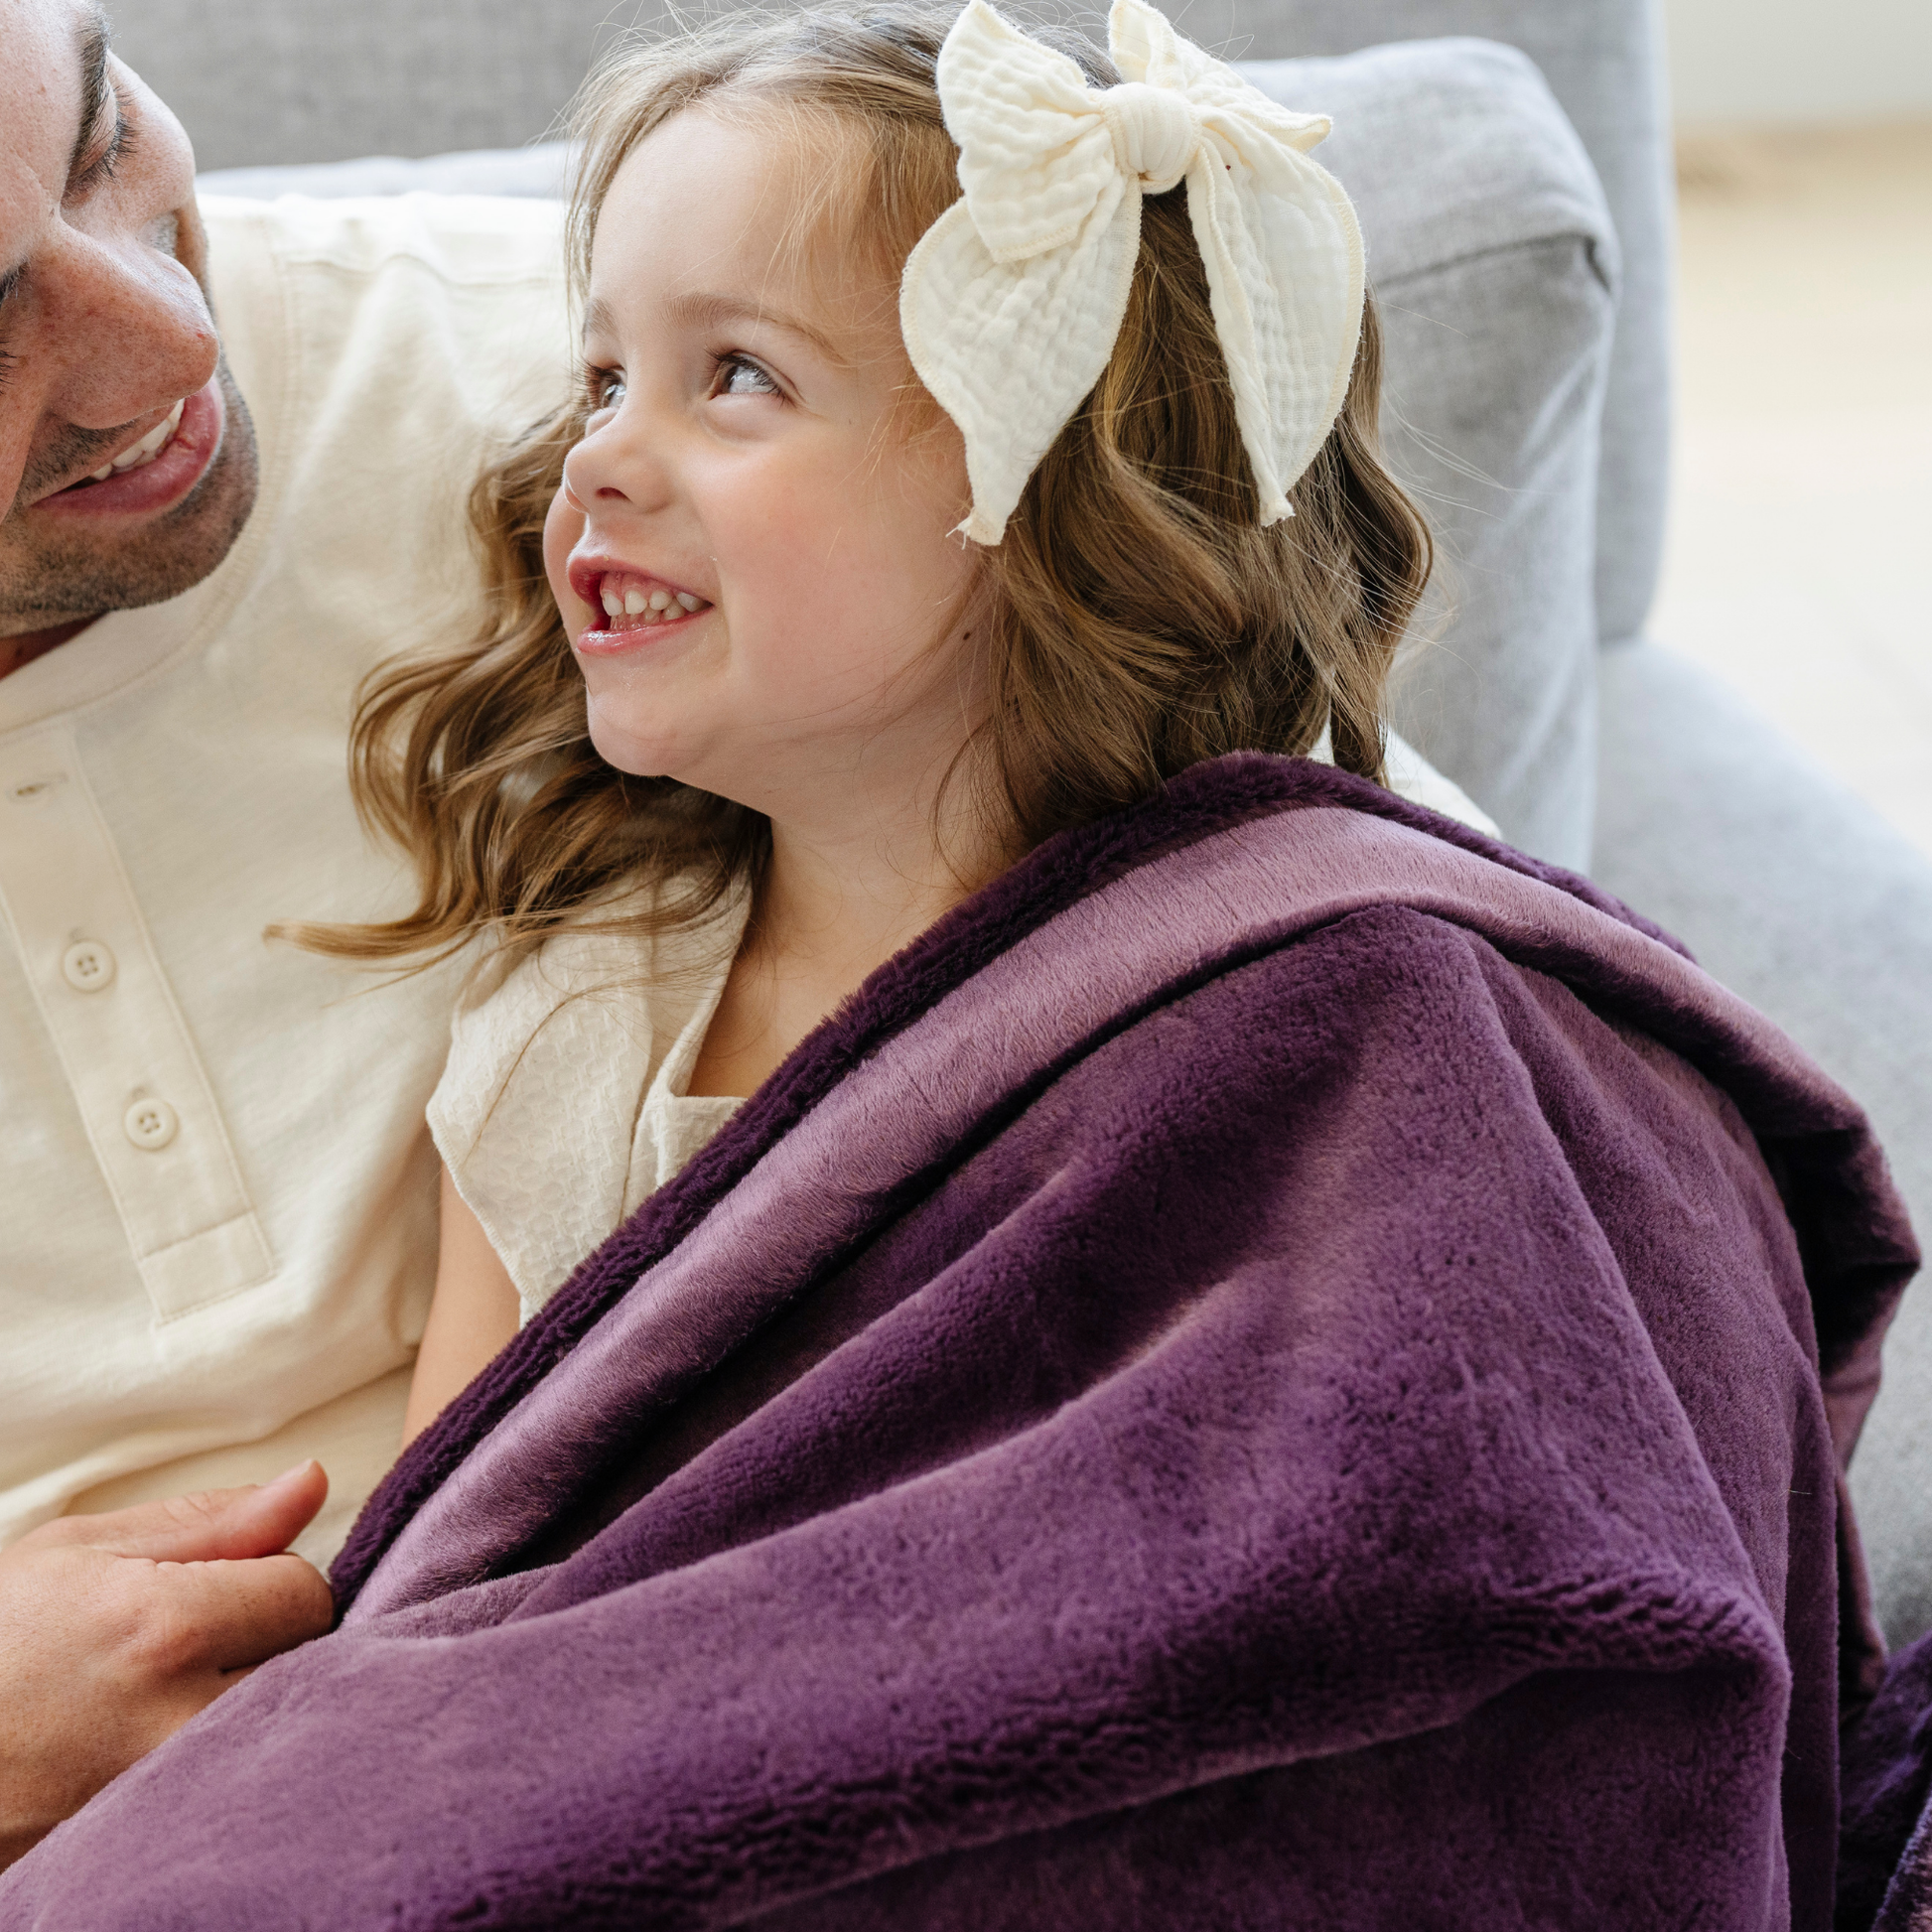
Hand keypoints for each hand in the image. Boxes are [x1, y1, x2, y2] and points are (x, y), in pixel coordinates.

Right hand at [0, 1461, 333, 1870]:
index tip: (229, 1588)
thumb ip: (211, 1520)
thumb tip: (312, 1481)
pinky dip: (233, 1756)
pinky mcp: (162, 1842)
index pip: (307, 1595)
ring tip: (185, 1689)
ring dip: (259, 1700)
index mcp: (164, 1631)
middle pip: (312, 1666)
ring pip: (284, 1728)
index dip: (274, 1580)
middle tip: (206, 1644)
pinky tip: (179, 1737)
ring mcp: (173, 1795)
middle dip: (274, 1643)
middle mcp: (180, 1719)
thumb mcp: (78, 1554)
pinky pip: (246, 1784)